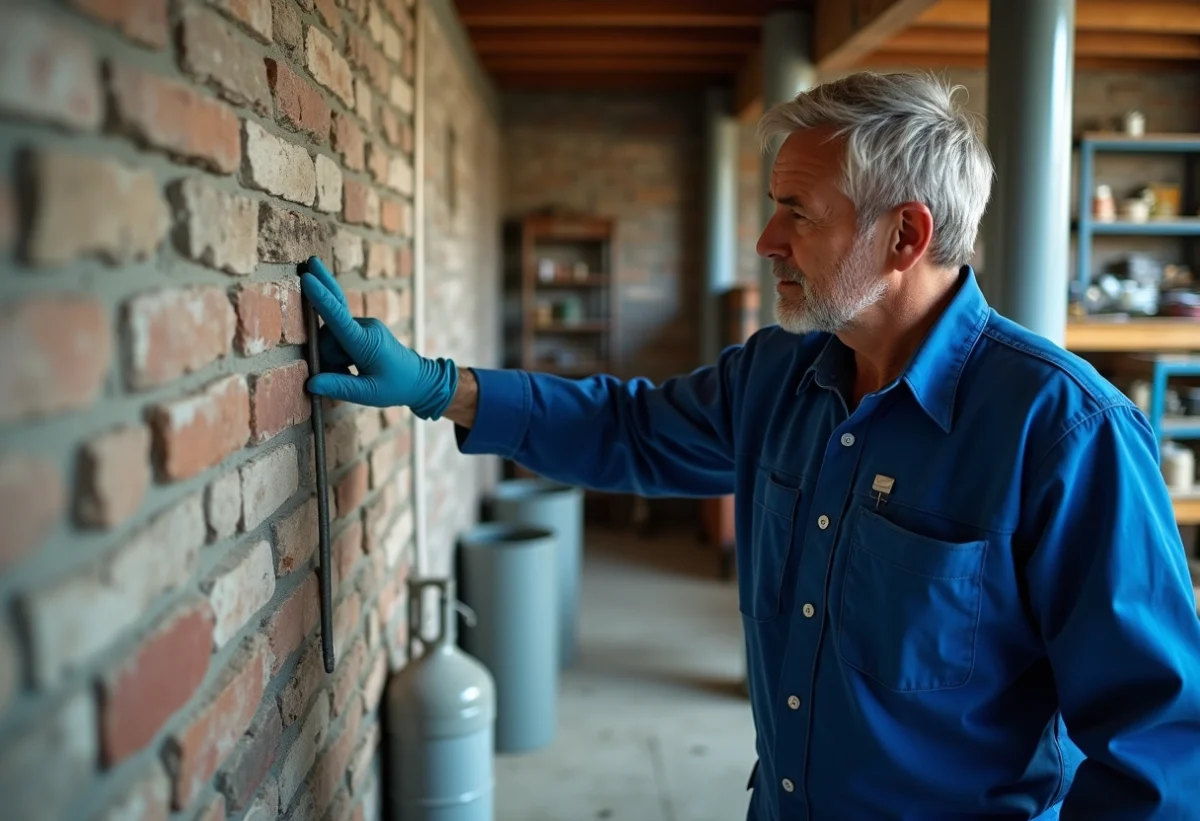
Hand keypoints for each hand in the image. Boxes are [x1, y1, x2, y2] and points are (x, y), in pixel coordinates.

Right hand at [297, 256, 458, 419]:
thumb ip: (340, 387)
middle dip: (326, 353)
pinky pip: (339, 338)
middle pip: (328, 333)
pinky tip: (348, 367)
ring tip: (348, 373)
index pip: (338, 317)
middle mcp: (366, 327)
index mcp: (367, 342)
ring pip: (331, 337)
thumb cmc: (396, 387)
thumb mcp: (369, 393)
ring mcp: (365, 325)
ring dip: (332, 357)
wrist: (419, 379)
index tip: (307, 277)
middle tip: (341, 369)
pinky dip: (338, 354)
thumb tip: (311, 383)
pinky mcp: (363, 328)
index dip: (320, 297)